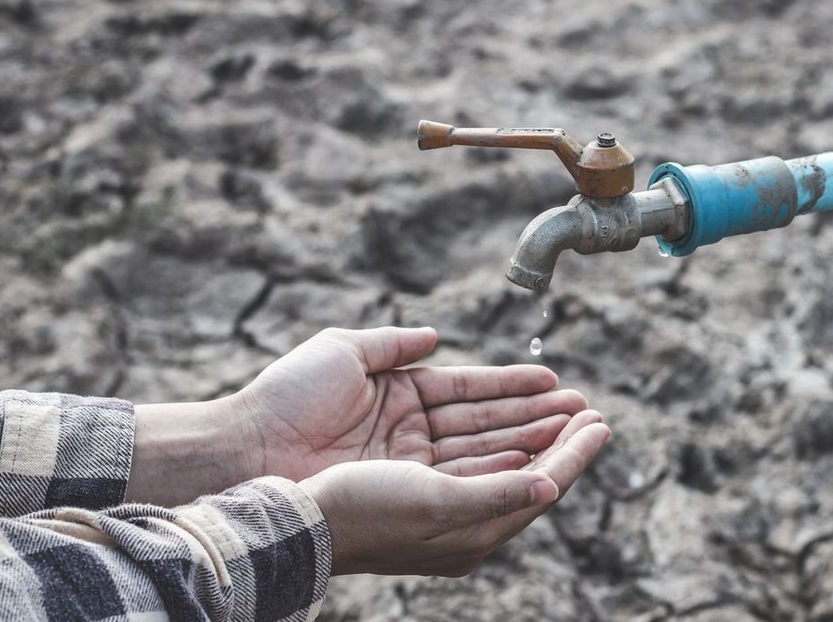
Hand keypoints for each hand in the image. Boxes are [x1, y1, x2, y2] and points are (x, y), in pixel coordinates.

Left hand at [233, 327, 587, 480]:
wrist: (247, 448)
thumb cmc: (285, 397)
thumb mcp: (343, 352)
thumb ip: (393, 343)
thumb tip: (434, 335)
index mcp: (400, 397)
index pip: (471, 391)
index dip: (514, 386)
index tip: (554, 380)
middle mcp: (412, 436)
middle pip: (489, 426)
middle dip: (539, 418)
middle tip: (586, 409)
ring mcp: (412, 468)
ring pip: (489, 454)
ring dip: (537, 443)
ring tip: (581, 430)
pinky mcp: (410, 496)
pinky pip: (471, 483)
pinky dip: (509, 472)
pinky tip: (546, 461)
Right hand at [299, 410, 609, 576]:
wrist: (299, 518)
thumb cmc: (364, 512)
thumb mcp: (437, 503)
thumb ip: (497, 494)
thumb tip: (552, 485)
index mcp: (473, 533)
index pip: (542, 486)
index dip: (574, 453)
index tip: (602, 422)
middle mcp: (463, 520)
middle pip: (528, 472)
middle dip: (560, 438)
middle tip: (590, 408)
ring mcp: (440, 500)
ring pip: (502, 458)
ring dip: (533, 429)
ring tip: (563, 404)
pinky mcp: (418, 482)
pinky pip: (473, 456)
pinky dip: (498, 436)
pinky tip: (511, 424)